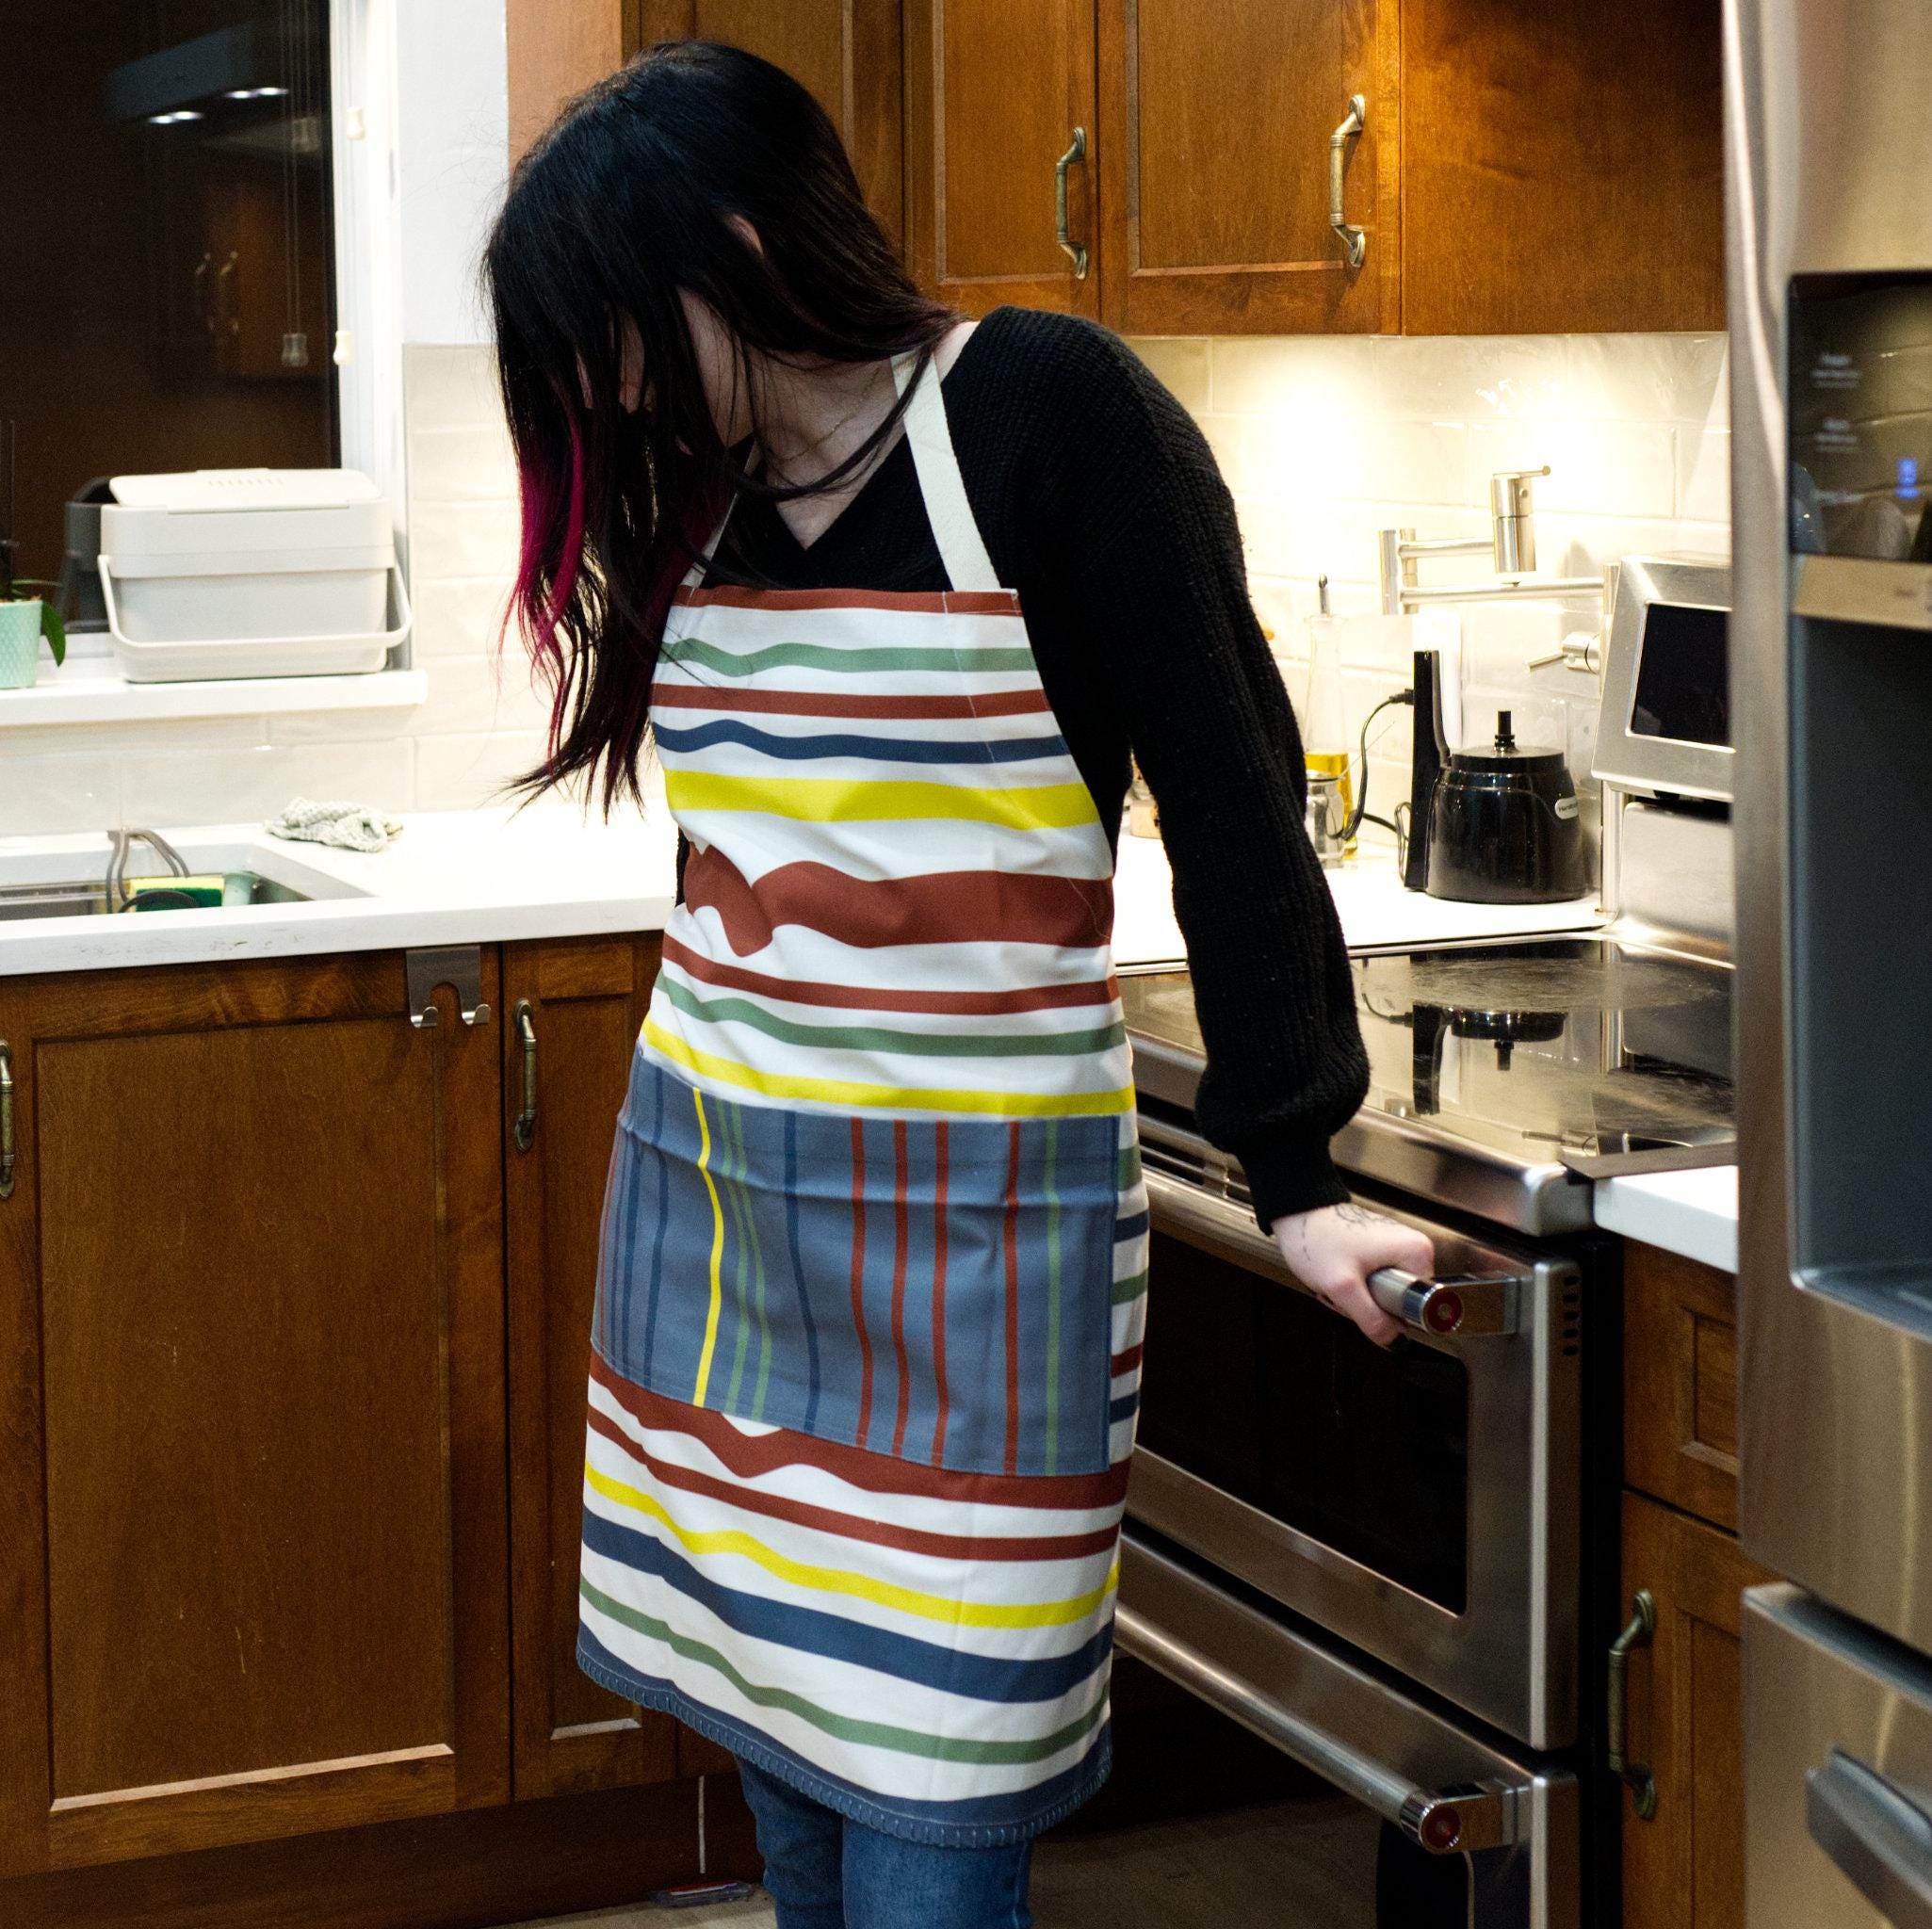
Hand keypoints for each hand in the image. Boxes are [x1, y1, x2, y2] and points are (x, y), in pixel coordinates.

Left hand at [1271, 1201, 1436, 1346]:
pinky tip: (1339, 1275)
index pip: (1420, 1306)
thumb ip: (1371, 1319)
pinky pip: (1375, 1283)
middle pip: (1400, 1302)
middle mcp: (1414, 1248)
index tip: (1366, 1299)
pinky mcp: (1381, 1251)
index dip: (1390, 1313)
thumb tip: (1394, 1341)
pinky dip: (1355, 1287)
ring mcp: (1397, 1248)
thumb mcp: (1343, 1287)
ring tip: (1339, 1281)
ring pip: (1385, 1295)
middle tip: (1346, 1292)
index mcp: (1417, 1252)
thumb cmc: (1317, 1239)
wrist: (1297, 1213)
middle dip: (1369, 1305)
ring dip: (1359, 1298)